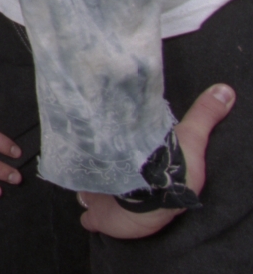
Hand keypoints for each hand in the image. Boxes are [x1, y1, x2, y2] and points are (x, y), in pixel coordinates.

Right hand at [79, 83, 234, 238]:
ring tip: (84, 174)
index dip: (121, 146)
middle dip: (103, 167)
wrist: (153, 200)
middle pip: (109, 174)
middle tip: (93, 152)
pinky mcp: (98, 216)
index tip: (111, 133)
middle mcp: (123, 182)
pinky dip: (87, 215)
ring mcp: (108, 199)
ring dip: (92, 189)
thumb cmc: (175, 171)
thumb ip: (203, 115)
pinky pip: (88, 218)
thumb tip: (226, 90)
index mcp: (143, 165)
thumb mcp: (190, 137)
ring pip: (95, 193)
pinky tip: (82, 208)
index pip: (128, 152)